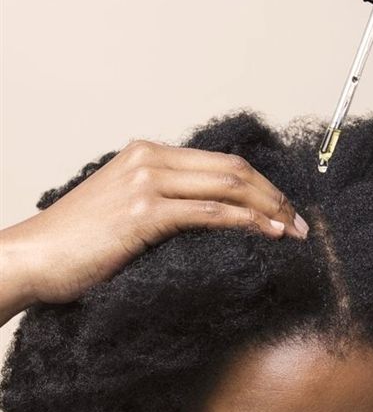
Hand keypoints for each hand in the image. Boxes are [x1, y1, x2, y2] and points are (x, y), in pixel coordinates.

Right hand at [0, 140, 308, 307]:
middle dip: (274, 195)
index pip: (221, 163)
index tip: (284, 210)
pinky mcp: (144, 212)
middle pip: (233, 169)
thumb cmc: (75, 244)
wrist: (32, 258)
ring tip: (293, 233)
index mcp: (147, 153)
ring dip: (269, 210)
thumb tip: (208, 217)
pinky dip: (246, 222)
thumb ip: (162, 201)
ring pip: (228, 187)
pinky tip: (268, 234)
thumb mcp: (123, 209)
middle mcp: (150, 159)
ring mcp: (147, 182)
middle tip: (300, 223)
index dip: (260, 185)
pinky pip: (209, 213)